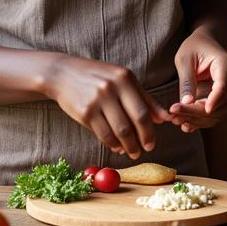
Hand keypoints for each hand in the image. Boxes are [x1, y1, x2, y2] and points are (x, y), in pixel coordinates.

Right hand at [45, 56, 170, 158]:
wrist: (63, 73)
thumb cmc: (98, 76)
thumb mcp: (123, 79)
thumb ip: (144, 98)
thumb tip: (163, 118)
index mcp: (125, 78)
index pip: (143, 110)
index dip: (149, 130)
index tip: (152, 142)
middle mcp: (112, 88)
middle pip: (133, 122)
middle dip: (141, 140)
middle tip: (145, 150)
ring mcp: (97, 100)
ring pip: (118, 130)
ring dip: (127, 146)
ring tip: (132, 152)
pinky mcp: (84, 112)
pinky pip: (103, 133)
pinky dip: (112, 143)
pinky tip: (117, 147)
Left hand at [168, 30, 226, 132]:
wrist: (204, 43)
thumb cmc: (194, 47)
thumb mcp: (185, 59)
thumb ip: (187, 81)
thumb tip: (186, 103)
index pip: (223, 87)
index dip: (213, 100)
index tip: (199, 110)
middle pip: (221, 103)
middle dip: (198, 113)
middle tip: (174, 116)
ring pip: (220, 112)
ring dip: (199, 120)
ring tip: (177, 121)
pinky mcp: (226, 97)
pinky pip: (217, 113)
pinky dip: (203, 120)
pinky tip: (186, 123)